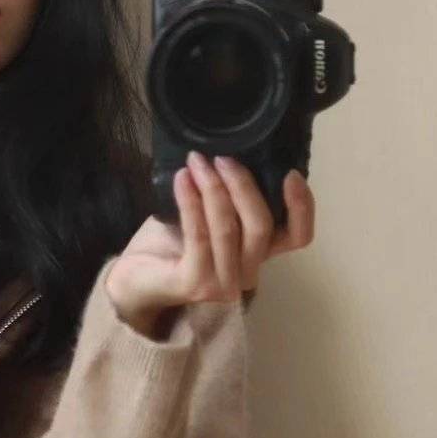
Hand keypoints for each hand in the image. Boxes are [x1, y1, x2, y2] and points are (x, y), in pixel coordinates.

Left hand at [105, 151, 314, 334]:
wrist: (135, 281)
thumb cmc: (171, 245)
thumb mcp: (208, 216)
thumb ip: (228, 199)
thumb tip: (233, 153)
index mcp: (258, 254)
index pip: (298, 236)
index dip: (302, 206)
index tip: (290, 173)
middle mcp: (248, 272)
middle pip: (261, 226)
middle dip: (243, 185)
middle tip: (221, 158)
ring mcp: (223, 283)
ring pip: (229, 229)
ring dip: (213, 188)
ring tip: (197, 162)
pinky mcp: (195, 283)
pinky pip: (198, 235)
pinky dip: (191, 202)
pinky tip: (182, 179)